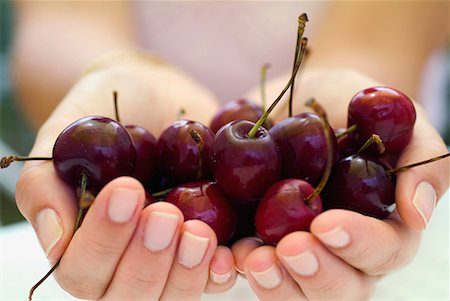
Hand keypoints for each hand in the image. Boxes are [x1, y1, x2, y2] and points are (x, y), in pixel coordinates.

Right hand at [15, 60, 237, 298]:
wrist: (155, 92)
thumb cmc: (104, 114)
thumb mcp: (65, 135)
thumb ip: (45, 184)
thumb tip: (56, 240)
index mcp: (85, 241)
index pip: (84, 270)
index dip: (103, 241)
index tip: (127, 190)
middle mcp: (126, 258)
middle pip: (130, 294)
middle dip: (147, 258)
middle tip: (164, 213)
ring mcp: (169, 256)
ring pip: (173, 295)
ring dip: (185, 270)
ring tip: (198, 231)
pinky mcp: (205, 244)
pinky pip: (214, 278)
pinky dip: (219, 271)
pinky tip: (225, 251)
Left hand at [232, 69, 448, 299]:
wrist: (298, 97)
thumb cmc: (351, 103)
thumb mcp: (394, 115)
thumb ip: (420, 157)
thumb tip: (419, 212)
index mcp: (380, 225)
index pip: (383, 251)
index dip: (359, 244)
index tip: (327, 223)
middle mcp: (341, 248)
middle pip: (339, 287)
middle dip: (315, 273)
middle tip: (290, 248)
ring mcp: (298, 247)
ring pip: (294, 289)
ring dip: (275, 282)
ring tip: (253, 258)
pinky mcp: (260, 237)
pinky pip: (250, 266)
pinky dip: (236, 267)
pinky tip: (227, 253)